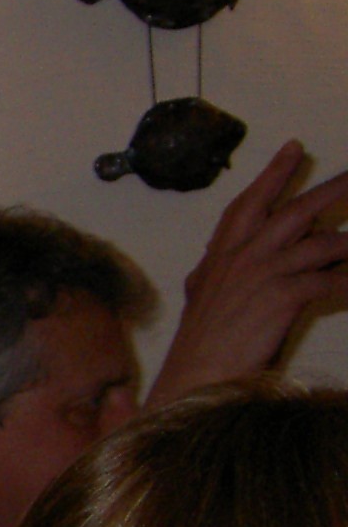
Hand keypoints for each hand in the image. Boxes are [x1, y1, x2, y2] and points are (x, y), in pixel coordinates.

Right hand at [148, 141, 347, 405]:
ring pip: (318, 243)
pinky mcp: (281, 298)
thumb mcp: (201, 300)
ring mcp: (261, 276)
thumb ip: (212, 275)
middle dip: (329, 189)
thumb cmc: (200, 348)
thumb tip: (210, 263)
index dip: (272, 175)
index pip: (248, 205)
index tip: (293, 148)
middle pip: (292, 211)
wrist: (193, 379)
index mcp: (220, 258)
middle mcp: (240, 259)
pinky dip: (347, 281)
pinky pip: (328, 281)